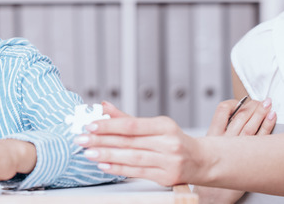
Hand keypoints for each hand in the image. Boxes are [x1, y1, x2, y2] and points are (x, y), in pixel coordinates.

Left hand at [76, 101, 205, 186]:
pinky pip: (138, 172)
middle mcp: (168, 143)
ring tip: (89, 153)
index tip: (90, 125)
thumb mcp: (155, 125)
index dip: (109, 125)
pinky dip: (119, 168)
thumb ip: (126, 118)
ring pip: (132, 158)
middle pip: (129, 142)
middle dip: (102, 141)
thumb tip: (103, 107)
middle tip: (81, 139)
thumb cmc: (174, 140)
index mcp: (165, 126)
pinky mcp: (166, 177)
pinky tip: (104, 165)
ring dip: (107, 156)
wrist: (201, 160)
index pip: (132, 125)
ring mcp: (169, 161)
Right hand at [195, 97, 275, 203]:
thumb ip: (216, 134)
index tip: (242, 101)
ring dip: (261, 113)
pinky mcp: (248, 159)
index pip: (223, 110)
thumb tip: (229, 119)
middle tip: (260, 101)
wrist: (212, 194)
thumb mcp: (206, 148)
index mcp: (213, 135)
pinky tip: (272, 118)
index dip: (234, 103)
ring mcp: (237, 149)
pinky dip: (267, 126)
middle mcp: (225, 140)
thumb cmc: (208, 172)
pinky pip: (260, 139)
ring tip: (268, 105)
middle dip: (252, 106)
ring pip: (250, 125)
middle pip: (240, 116)